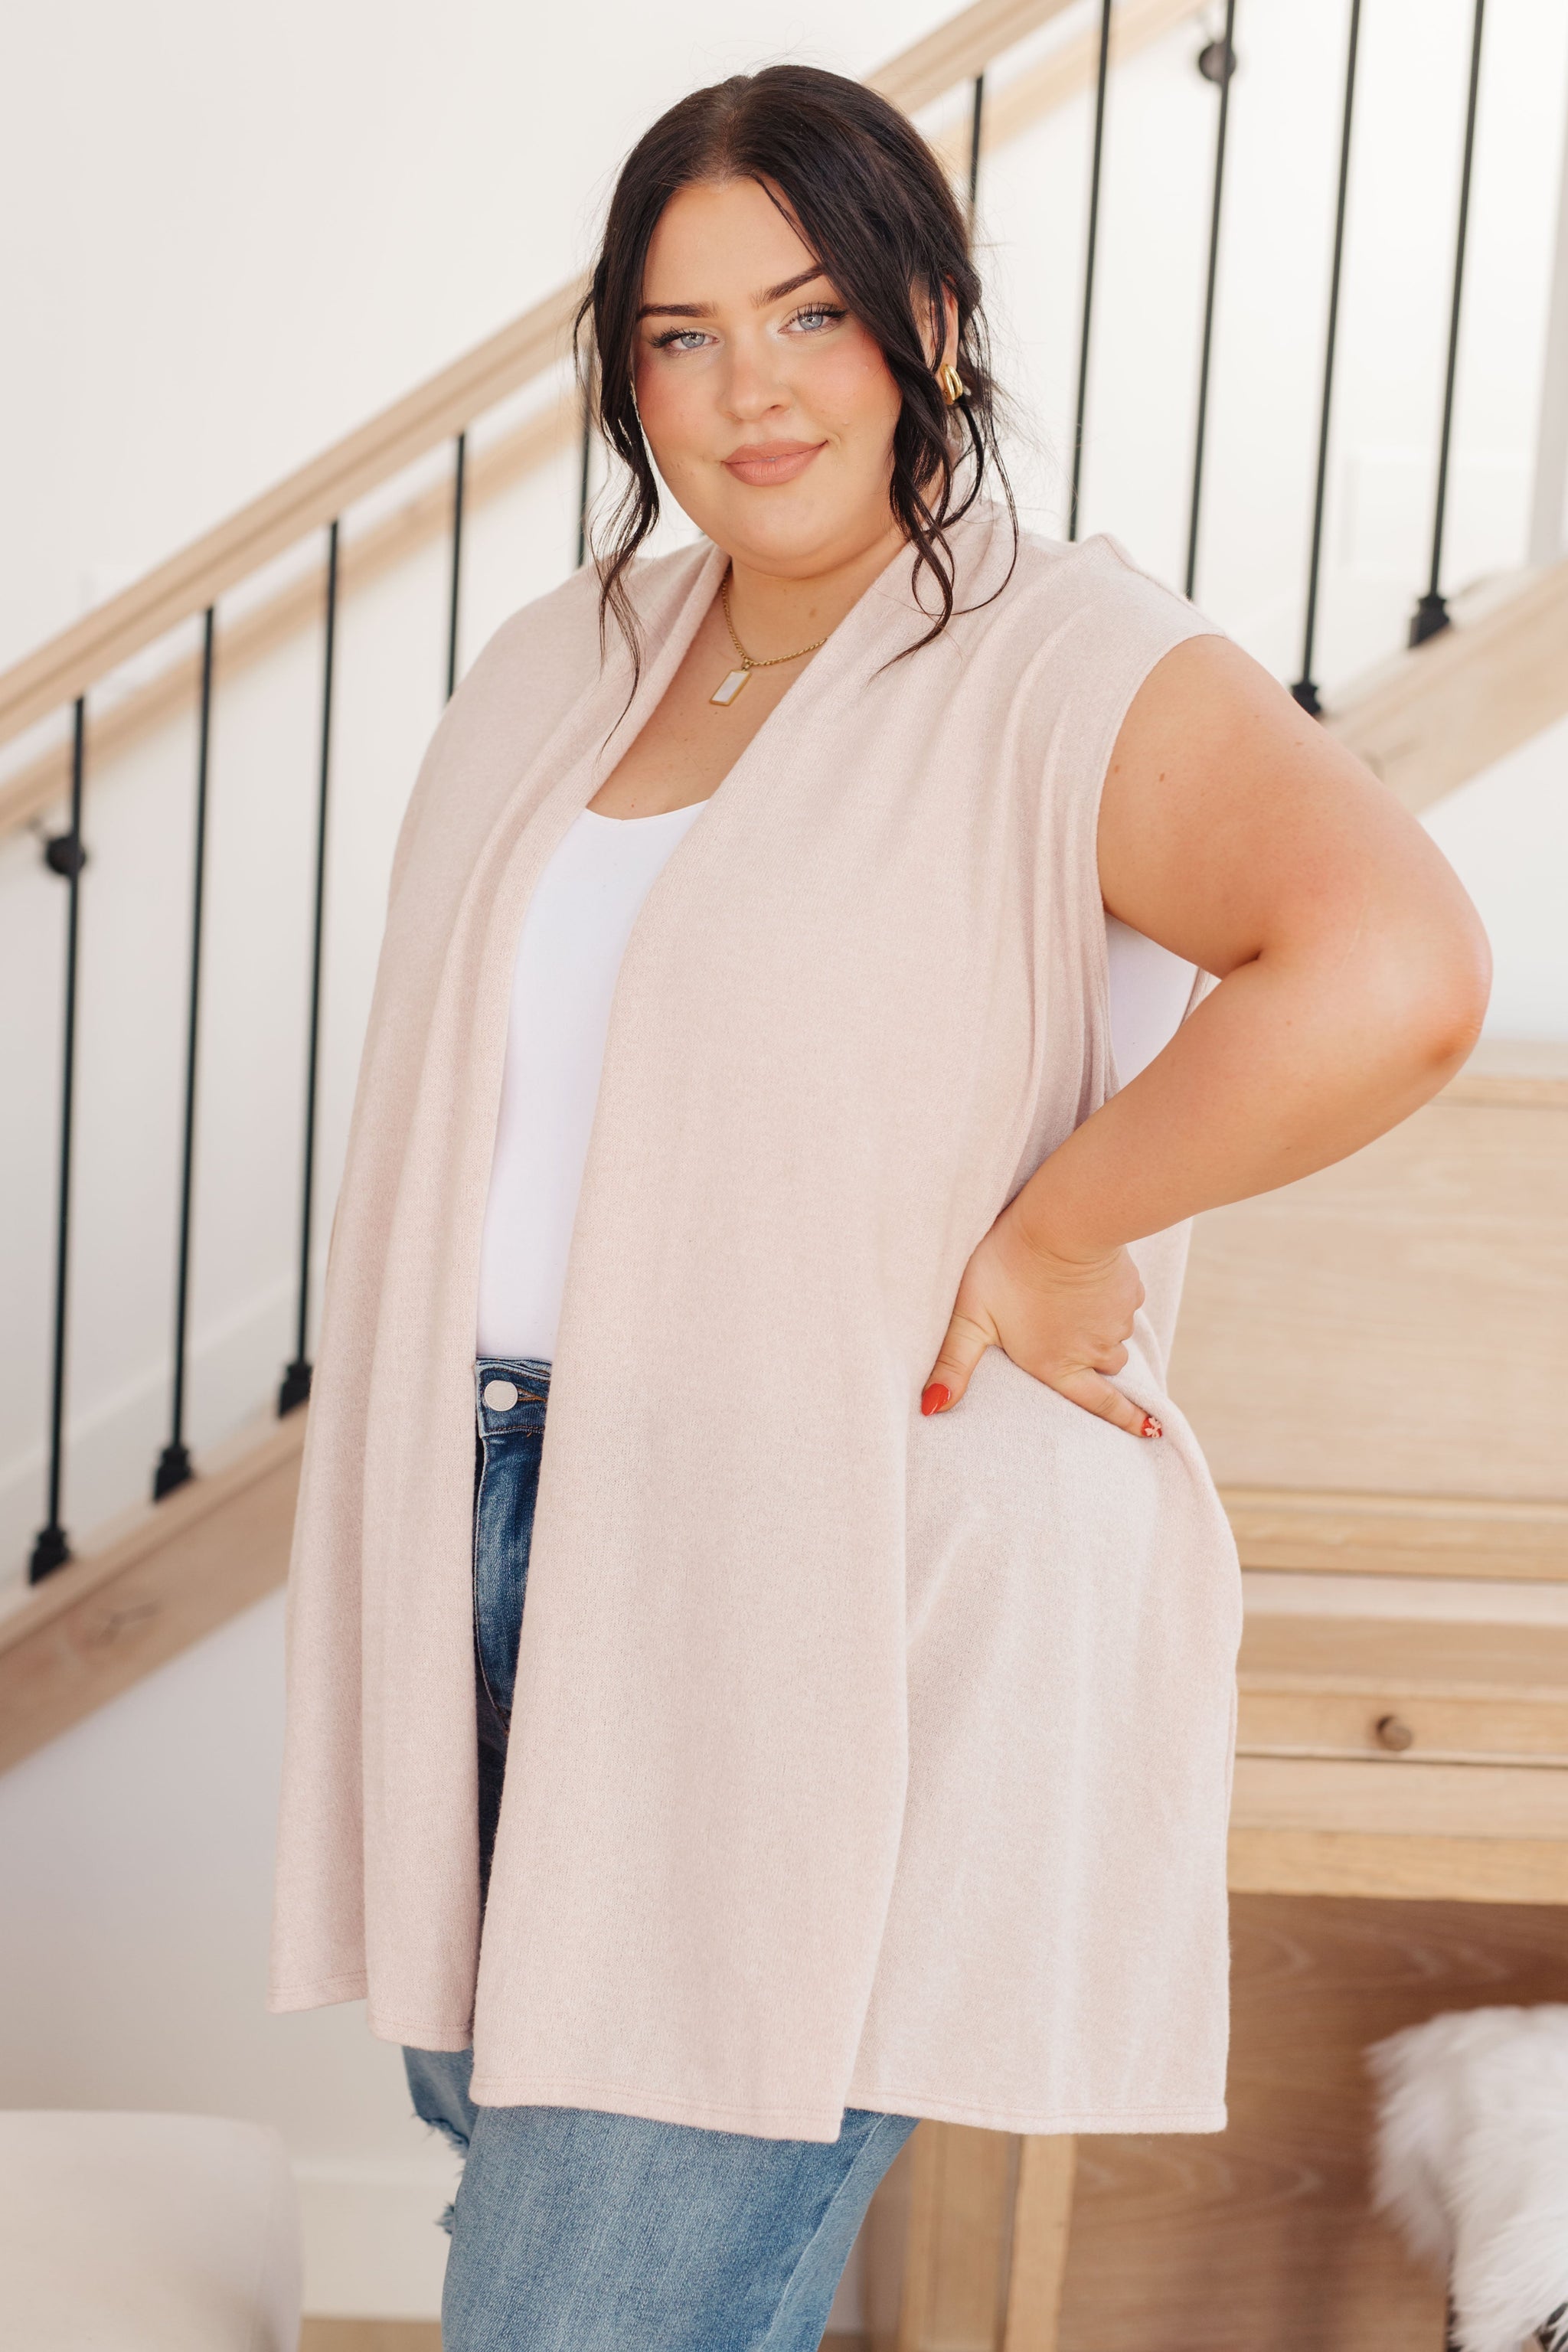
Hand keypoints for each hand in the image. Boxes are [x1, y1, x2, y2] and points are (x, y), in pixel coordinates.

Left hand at [921, 1207, 1161, 1438]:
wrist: (1062, 1223)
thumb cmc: (1008, 1268)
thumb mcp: (970, 1318)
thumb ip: (953, 1364)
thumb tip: (932, 1409)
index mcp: (1058, 1364)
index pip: (1098, 1403)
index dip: (1123, 1418)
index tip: (1149, 1431)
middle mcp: (1095, 1350)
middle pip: (1106, 1366)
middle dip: (1093, 1359)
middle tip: (1068, 1336)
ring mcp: (1118, 1320)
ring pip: (1116, 1334)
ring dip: (1099, 1326)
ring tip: (1070, 1301)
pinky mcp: (1131, 1290)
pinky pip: (1125, 1302)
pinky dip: (1110, 1296)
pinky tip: (1088, 1278)